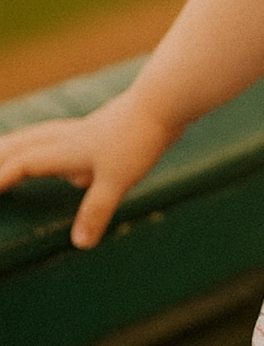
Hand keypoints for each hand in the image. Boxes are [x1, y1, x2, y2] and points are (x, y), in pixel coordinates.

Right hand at [0, 89, 178, 248]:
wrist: (164, 102)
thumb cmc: (139, 138)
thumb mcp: (118, 180)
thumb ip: (97, 210)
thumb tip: (79, 243)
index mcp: (66, 150)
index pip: (23, 164)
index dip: (0, 177)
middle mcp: (70, 138)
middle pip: (24, 143)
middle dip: (1, 154)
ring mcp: (86, 131)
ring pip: (41, 135)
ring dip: (20, 143)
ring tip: (7, 149)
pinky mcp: (103, 129)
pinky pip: (64, 136)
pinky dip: (50, 143)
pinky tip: (67, 157)